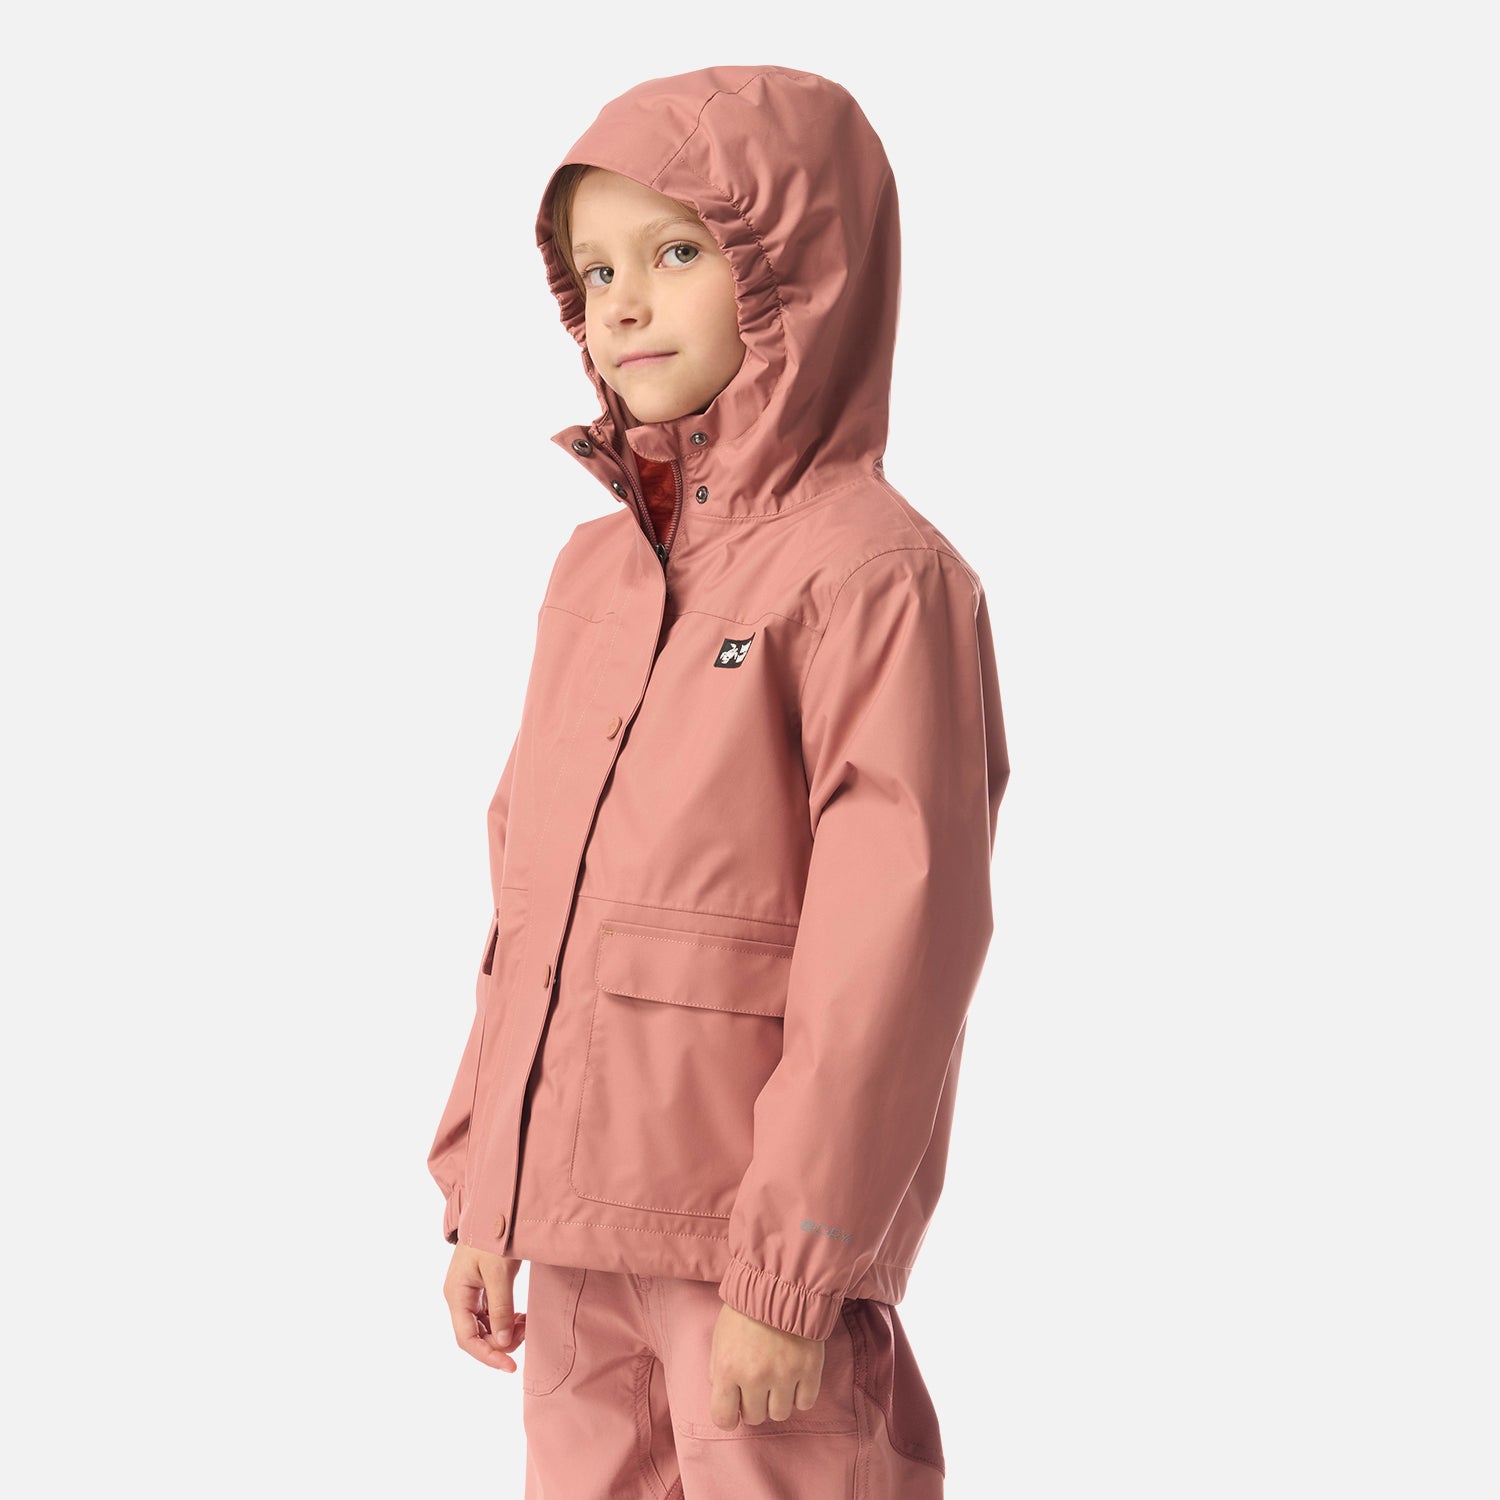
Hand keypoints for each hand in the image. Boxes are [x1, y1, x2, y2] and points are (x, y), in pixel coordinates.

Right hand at [444, 1245, 525, 1370]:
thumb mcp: (499, 1272)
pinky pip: (491, 1313)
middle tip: (525, 1334)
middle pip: (475, 1335)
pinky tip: (521, 1317)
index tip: (511, 1367)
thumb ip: (501, 1308)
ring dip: (504, 1332)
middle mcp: (459, 1295)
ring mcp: (470, 1291)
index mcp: (456, 1293)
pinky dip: (506, 1320)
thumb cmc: (494, 1235)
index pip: (467, 1338)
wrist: (496, 1204)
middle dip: (499, 1342)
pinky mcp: (482, 1285)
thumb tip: (502, 1344)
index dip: (487, 1356)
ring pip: (485, 1326)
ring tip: (526, 1324)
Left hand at [708, 1301, 825, 1429]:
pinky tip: (795, 1378)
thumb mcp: (720, 1337)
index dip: (729, 1418)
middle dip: (754, 1403)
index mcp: (727, 1369)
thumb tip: (724, 1395)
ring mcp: (784, 1375)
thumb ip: (718, 1370)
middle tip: (758, 1385)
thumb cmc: (746, 1309)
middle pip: (755, 1417)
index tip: (734, 1413)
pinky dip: (800, 1394)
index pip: (723, 1418)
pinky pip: (805, 1402)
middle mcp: (755, 1377)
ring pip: (780, 1414)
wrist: (781, 1282)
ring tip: (778, 1379)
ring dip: (778, 1400)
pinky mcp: (809, 1369)